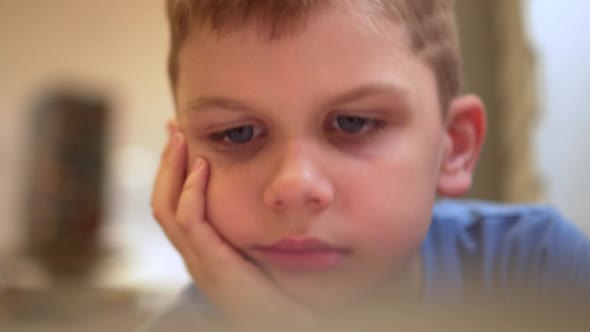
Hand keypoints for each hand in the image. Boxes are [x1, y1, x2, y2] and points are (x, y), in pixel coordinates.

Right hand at [150, 128, 314, 329]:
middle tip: (174, 129)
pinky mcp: (212, 266)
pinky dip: (190, 192)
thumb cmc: (281, 291)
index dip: (172, 171)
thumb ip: (256, 224)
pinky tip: (200, 168)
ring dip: (172, 170)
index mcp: (202, 251)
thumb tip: (267, 192)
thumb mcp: (262, 250)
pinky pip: (190, 223)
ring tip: (181, 140)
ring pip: (165, 208)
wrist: (286, 324)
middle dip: (166, 163)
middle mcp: (193, 256)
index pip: (173, 204)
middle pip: (161, 202)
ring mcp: (198, 262)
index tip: (178, 138)